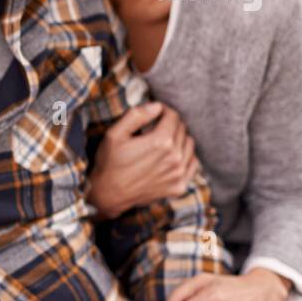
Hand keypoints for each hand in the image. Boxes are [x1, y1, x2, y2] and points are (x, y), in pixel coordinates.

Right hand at [87, 102, 197, 218]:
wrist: (108, 194)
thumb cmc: (109, 162)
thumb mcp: (114, 134)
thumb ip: (136, 116)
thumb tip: (157, 106)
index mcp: (160, 141)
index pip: (173, 117)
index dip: (165, 111)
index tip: (157, 112)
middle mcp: (174, 157)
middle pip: (182, 130)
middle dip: (171, 124)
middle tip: (158, 126)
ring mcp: (178, 174)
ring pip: (189, 145)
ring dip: (180, 139)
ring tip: (164, 142)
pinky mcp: (179, 186)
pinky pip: (193, 164)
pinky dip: (186, 157)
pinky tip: (173, 157)